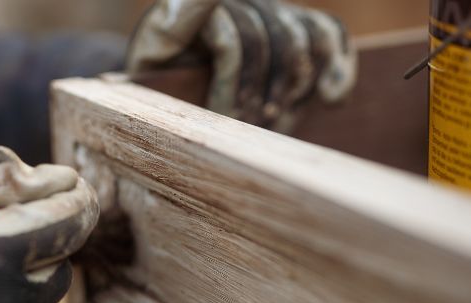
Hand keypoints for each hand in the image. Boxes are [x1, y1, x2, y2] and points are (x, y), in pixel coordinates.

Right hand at [127, 0, 356, 131]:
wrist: (133, 106)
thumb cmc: (198, 109)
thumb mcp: (256, 107)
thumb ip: (294, 97)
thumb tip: (336, 97)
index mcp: (274, 25)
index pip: (324, 29)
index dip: (337, 60)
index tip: (333, 102)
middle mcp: (250, 6)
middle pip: (295, 31)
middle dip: (289, 83)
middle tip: (269, 122)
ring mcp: (217, 5)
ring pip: (262, 36)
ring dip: (255, 90)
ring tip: (242, 123)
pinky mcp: (183, 13)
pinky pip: (229, 39)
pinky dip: (231, 82)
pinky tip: (221, 110)